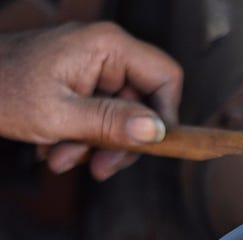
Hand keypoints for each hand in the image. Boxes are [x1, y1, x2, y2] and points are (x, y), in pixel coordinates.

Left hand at [0, 22, 182, 179]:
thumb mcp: (58, 115)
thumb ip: (111, 123)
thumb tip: (156, 132)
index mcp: (107, 46)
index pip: (165, 77)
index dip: (165, 114)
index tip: (150, 146)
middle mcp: (105, 53)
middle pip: (142, 104)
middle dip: (119, 140)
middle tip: (100, 168)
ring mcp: (92, 68)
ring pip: (120, 116)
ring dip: (95, 145)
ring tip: (60, 159)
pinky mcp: (80, 83)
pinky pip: (99, 116)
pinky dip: (82, 138)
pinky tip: (55, 148)